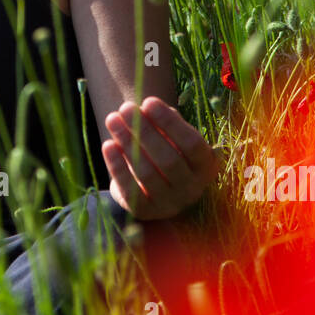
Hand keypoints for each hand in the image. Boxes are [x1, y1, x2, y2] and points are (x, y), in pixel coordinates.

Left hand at [101, 96, 221, 220]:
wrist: (150, 183)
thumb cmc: (164, 149)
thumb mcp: (171, 135)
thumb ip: (165, 122)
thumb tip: (147, 109)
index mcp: (206, 166)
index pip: (192, 144)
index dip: (170, 123)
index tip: (148, 101)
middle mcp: (192, 189)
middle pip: (169, 159)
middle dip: (145, 130)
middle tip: (126, 107)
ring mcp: (169, 204)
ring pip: (147, 174)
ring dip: (128, 143)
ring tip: (112, 119)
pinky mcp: (145, 212)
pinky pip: (130, 190)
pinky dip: (117, 166)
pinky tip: (108, 145)